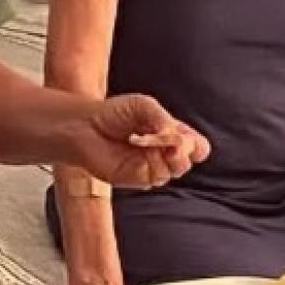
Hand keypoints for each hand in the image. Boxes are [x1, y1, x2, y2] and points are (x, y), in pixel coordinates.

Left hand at [67, 93, 209, 188]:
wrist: (86, 127)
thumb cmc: (113, 113)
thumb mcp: (144, 105)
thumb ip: (165, 120)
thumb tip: (180, 139)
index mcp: (170, 135)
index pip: (198, 147)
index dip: (196, 143)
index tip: (182, 133)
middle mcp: (164, 153)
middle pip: (192, 158)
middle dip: (184, 146)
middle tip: (169, 136)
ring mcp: (153, 167)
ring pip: (178, 168)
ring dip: (165, 150)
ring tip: (143, 137)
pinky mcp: (140, 178)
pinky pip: (158, 175)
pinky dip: (152, 159)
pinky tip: (134, 144)